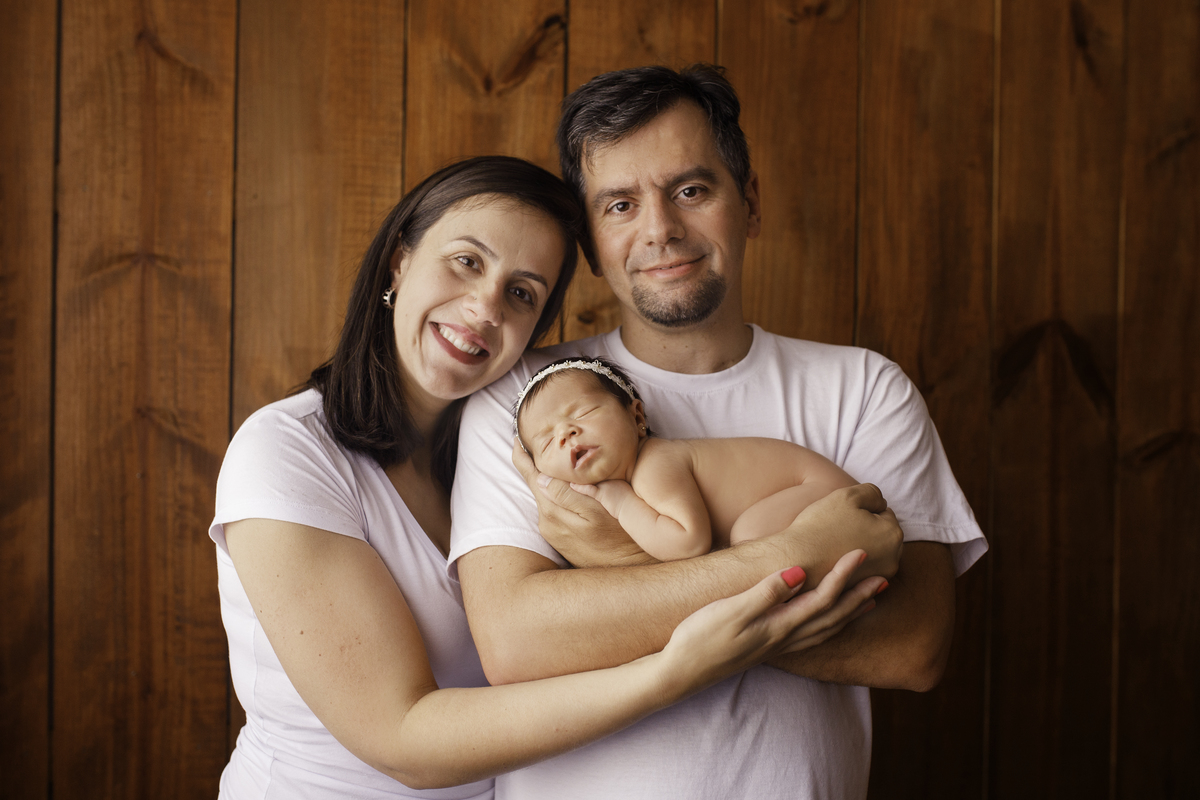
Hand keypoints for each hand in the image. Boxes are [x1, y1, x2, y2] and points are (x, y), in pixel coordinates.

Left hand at [512, 439, 653, 567]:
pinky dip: (553, 496)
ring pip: (544, 497)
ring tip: (553, 461)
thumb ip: (568, 493)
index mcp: (553, 510)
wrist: (628, 569)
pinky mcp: (558, 539)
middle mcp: (547, 521)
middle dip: (532, 465)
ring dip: (546, 481)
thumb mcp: (599, 509)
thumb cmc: (621, 534)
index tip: (516, 440)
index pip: (532, 476)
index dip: (523, 457)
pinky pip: (551, 509)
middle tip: (530, 442)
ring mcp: (551, 532)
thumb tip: (542, 477)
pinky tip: (565, 487)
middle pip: (536, 485)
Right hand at [657, 550, 884, 698]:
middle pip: (832, 617)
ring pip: (825, 630)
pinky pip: (810, 638)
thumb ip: (766, 592)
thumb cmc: (700, 638)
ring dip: (849, 614)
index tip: (860, 553)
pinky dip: (829, 627)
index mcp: (778, 626)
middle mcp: (783, 638)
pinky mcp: (766, 649)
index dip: (843, 575)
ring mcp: (776, 647)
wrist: (680, 672)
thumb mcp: (730, 611)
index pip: (822, 598)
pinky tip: (828, 622)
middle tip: (883, 578)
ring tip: (869, 600)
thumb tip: (799, 572)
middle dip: (858, 597)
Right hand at [776, 484, 902, 582]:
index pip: (884, 512)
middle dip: (866, 529)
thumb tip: (880, 501)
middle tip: (839, 528)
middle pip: (881, 534)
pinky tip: (835, 557)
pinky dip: (852, 563)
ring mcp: (877, 578)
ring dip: (859, 546)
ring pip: (873, 552)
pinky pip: (861, 569)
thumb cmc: (820, 527)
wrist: (794, 560)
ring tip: (836, 543)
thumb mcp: (847, 495)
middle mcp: (892, 560)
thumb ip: (871, 492)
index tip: (844, 515)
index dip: (862, 510)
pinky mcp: (862, 589)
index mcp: (892, 535)